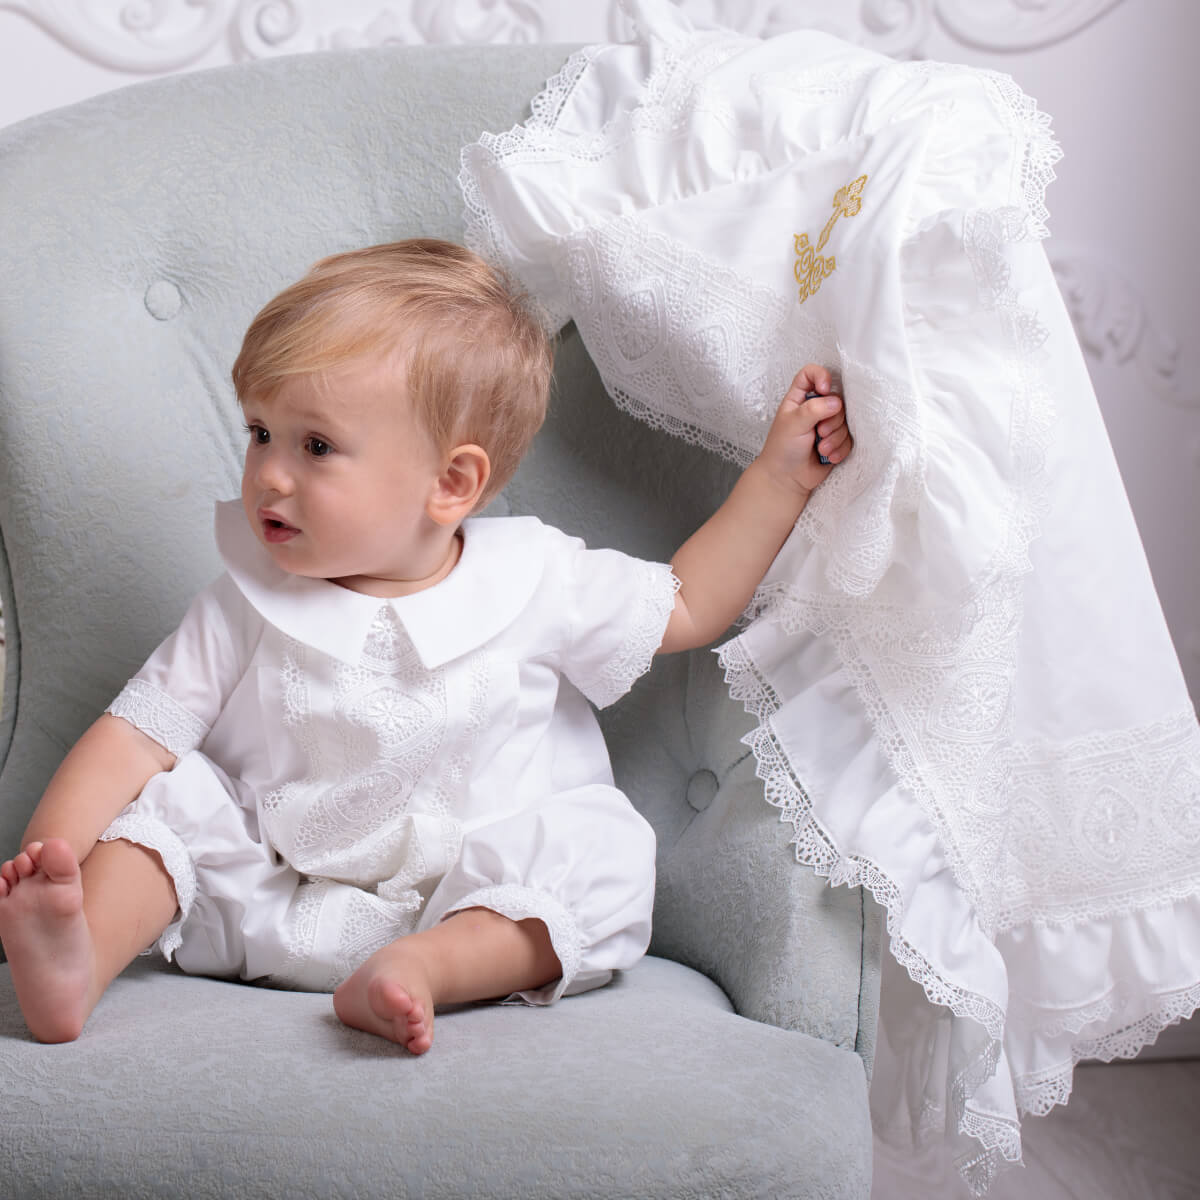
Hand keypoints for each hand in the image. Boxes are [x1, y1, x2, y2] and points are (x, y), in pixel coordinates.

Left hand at [755, 364, 850, 497]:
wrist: (787, 478)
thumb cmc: (782, 449)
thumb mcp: (793, 424)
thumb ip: (814, 409)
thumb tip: (836, 402)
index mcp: (799, 399)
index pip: (811, 374)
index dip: (821, 376)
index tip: (824, 389)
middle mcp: (815, 408)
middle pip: (836, 400)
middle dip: (831, 420)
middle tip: (819, 433)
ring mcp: (827, 424)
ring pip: (846, 421)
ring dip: (835, 438)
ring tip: (820, 449)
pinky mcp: (837, 441)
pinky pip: (849, 439)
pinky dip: (839, 449)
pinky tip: (827, 457)